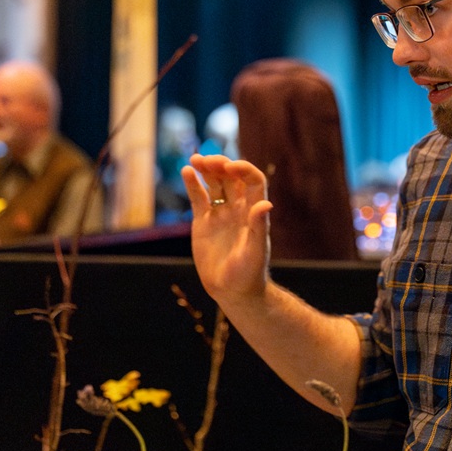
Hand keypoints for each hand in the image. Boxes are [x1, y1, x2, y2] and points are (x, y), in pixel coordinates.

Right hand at [180, 154, 273, 303]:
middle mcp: (238, 207)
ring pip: (214, 183)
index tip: (230, 167)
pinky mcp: (203, 221)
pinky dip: (192, 184)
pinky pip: (198, 197)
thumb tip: (265, 203)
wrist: (232, 290)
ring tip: (195, 159)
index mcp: (254, 211)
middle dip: (221, 165)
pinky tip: (186, 171)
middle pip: (231, 177)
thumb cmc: (249, 273)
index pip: (253, 180)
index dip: (244, 169)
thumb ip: (258, 226)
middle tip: (207, 160)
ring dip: (206, 169)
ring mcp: (221, 213)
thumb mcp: (255, 251)